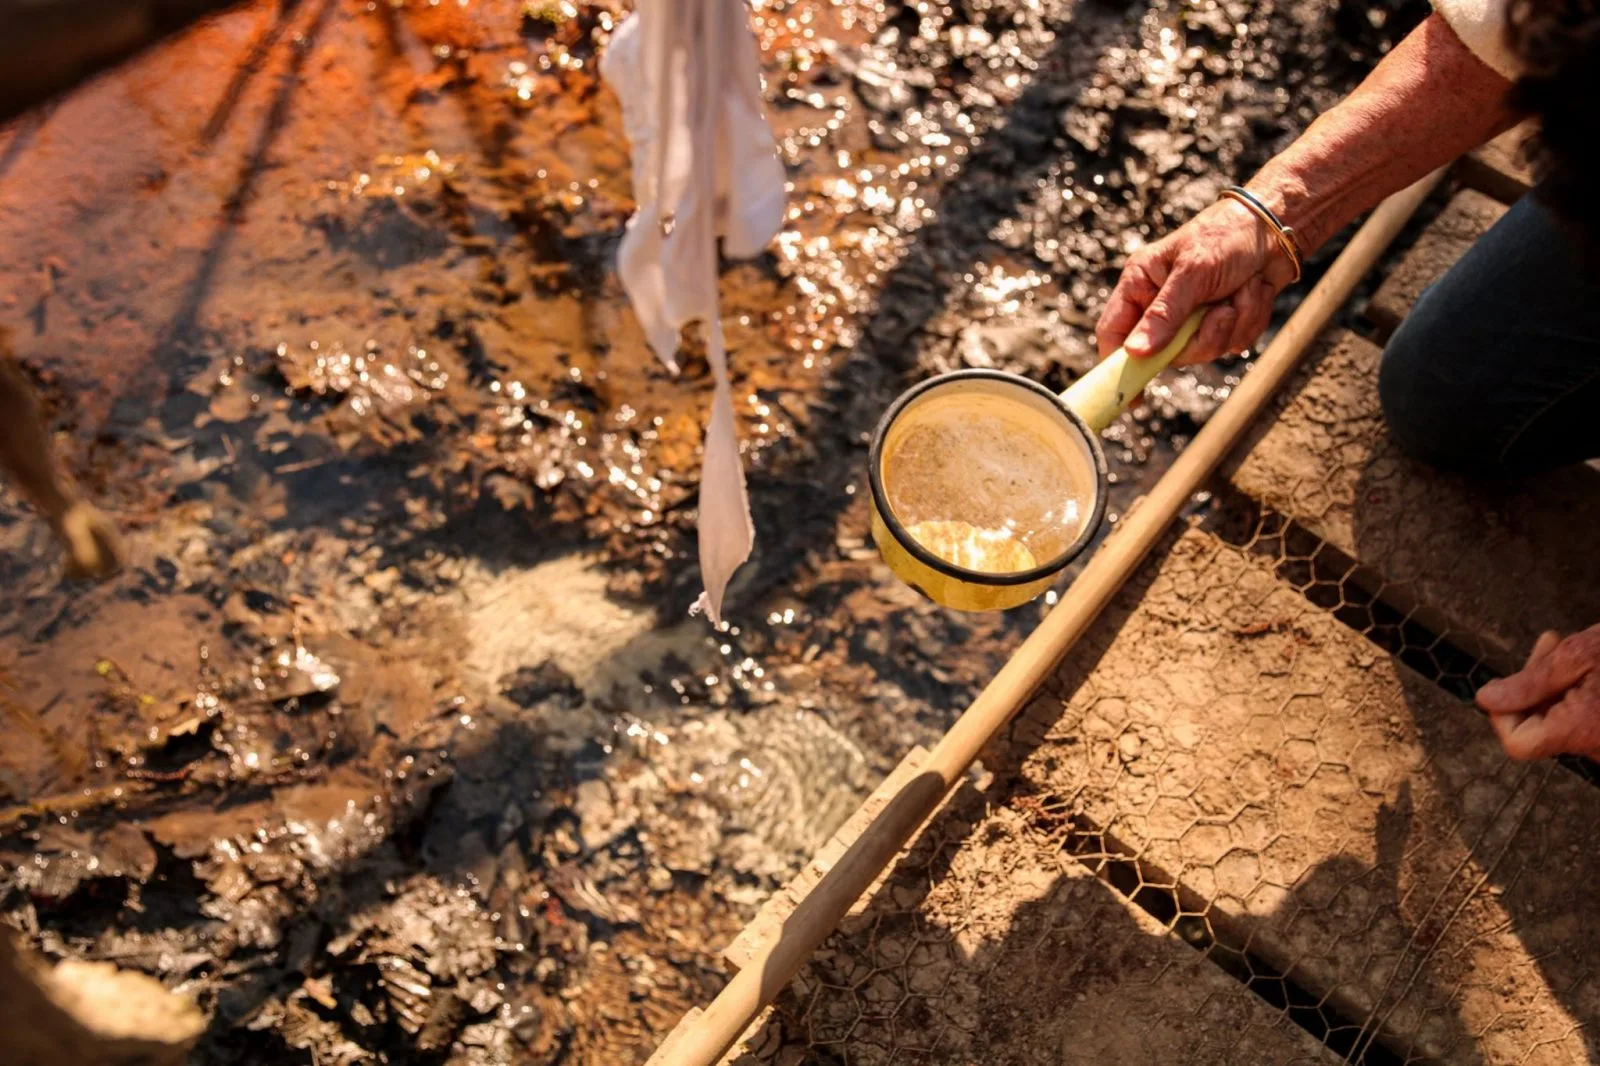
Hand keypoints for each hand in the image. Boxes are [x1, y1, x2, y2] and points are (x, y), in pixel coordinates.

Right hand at [1095, 196, 1299, 366]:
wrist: (1279, 226)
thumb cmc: (1227, 236)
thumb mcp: (1193, 273)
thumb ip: (1163, 315)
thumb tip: (1135, 353)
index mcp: (1141, 283)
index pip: (1114, 332)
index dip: (1117, 365)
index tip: (1130, 397)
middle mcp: (1161, 302)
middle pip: (1167, 352)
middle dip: (1202, 337)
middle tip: (1221, 311)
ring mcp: (1192, 316)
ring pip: (1204, 350)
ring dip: (1232, 324)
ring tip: (1244, 291)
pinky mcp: (1221, 321)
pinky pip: (1231, 342)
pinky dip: (1249, 320)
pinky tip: (1254, 291)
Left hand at [1476, 627, 1599, 761]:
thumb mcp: (1577, 655)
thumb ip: (1529, 683)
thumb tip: (1486, 700)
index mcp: (1580, 730)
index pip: (1517, 744)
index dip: (1504, 714)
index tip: (1511, 680)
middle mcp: (1594, 749)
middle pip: (1535, 729)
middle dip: (1532, 687)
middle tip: (1550, 645)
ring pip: (1556, 722)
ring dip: (1553, 686)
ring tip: (1570, 650)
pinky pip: (1577, 722)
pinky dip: (1573, 694)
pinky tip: (1584, 667)